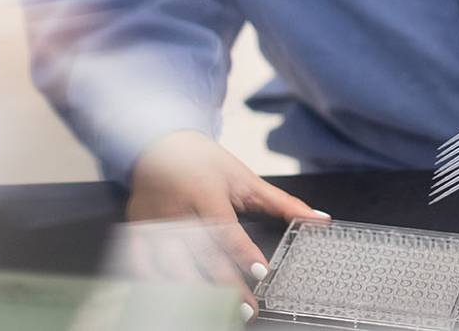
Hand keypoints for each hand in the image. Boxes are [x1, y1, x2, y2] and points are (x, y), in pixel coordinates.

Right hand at [126, 130, 327, 319]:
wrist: (159, 145)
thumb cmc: (204, 163)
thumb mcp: (246, 178)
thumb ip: (282, 203)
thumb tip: (320, 219)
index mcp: (204, 191)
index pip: (225, 226)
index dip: (243, 251)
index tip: (261, 272)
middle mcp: (176, 209)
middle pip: (199, 253)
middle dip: (223, 285)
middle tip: (246, 309)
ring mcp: (152, 223)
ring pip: (169, 266)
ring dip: (193, 293)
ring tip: (217, 313)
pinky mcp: (137, 233)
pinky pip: (144, 267)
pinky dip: (159, 288)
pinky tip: (179, 305)